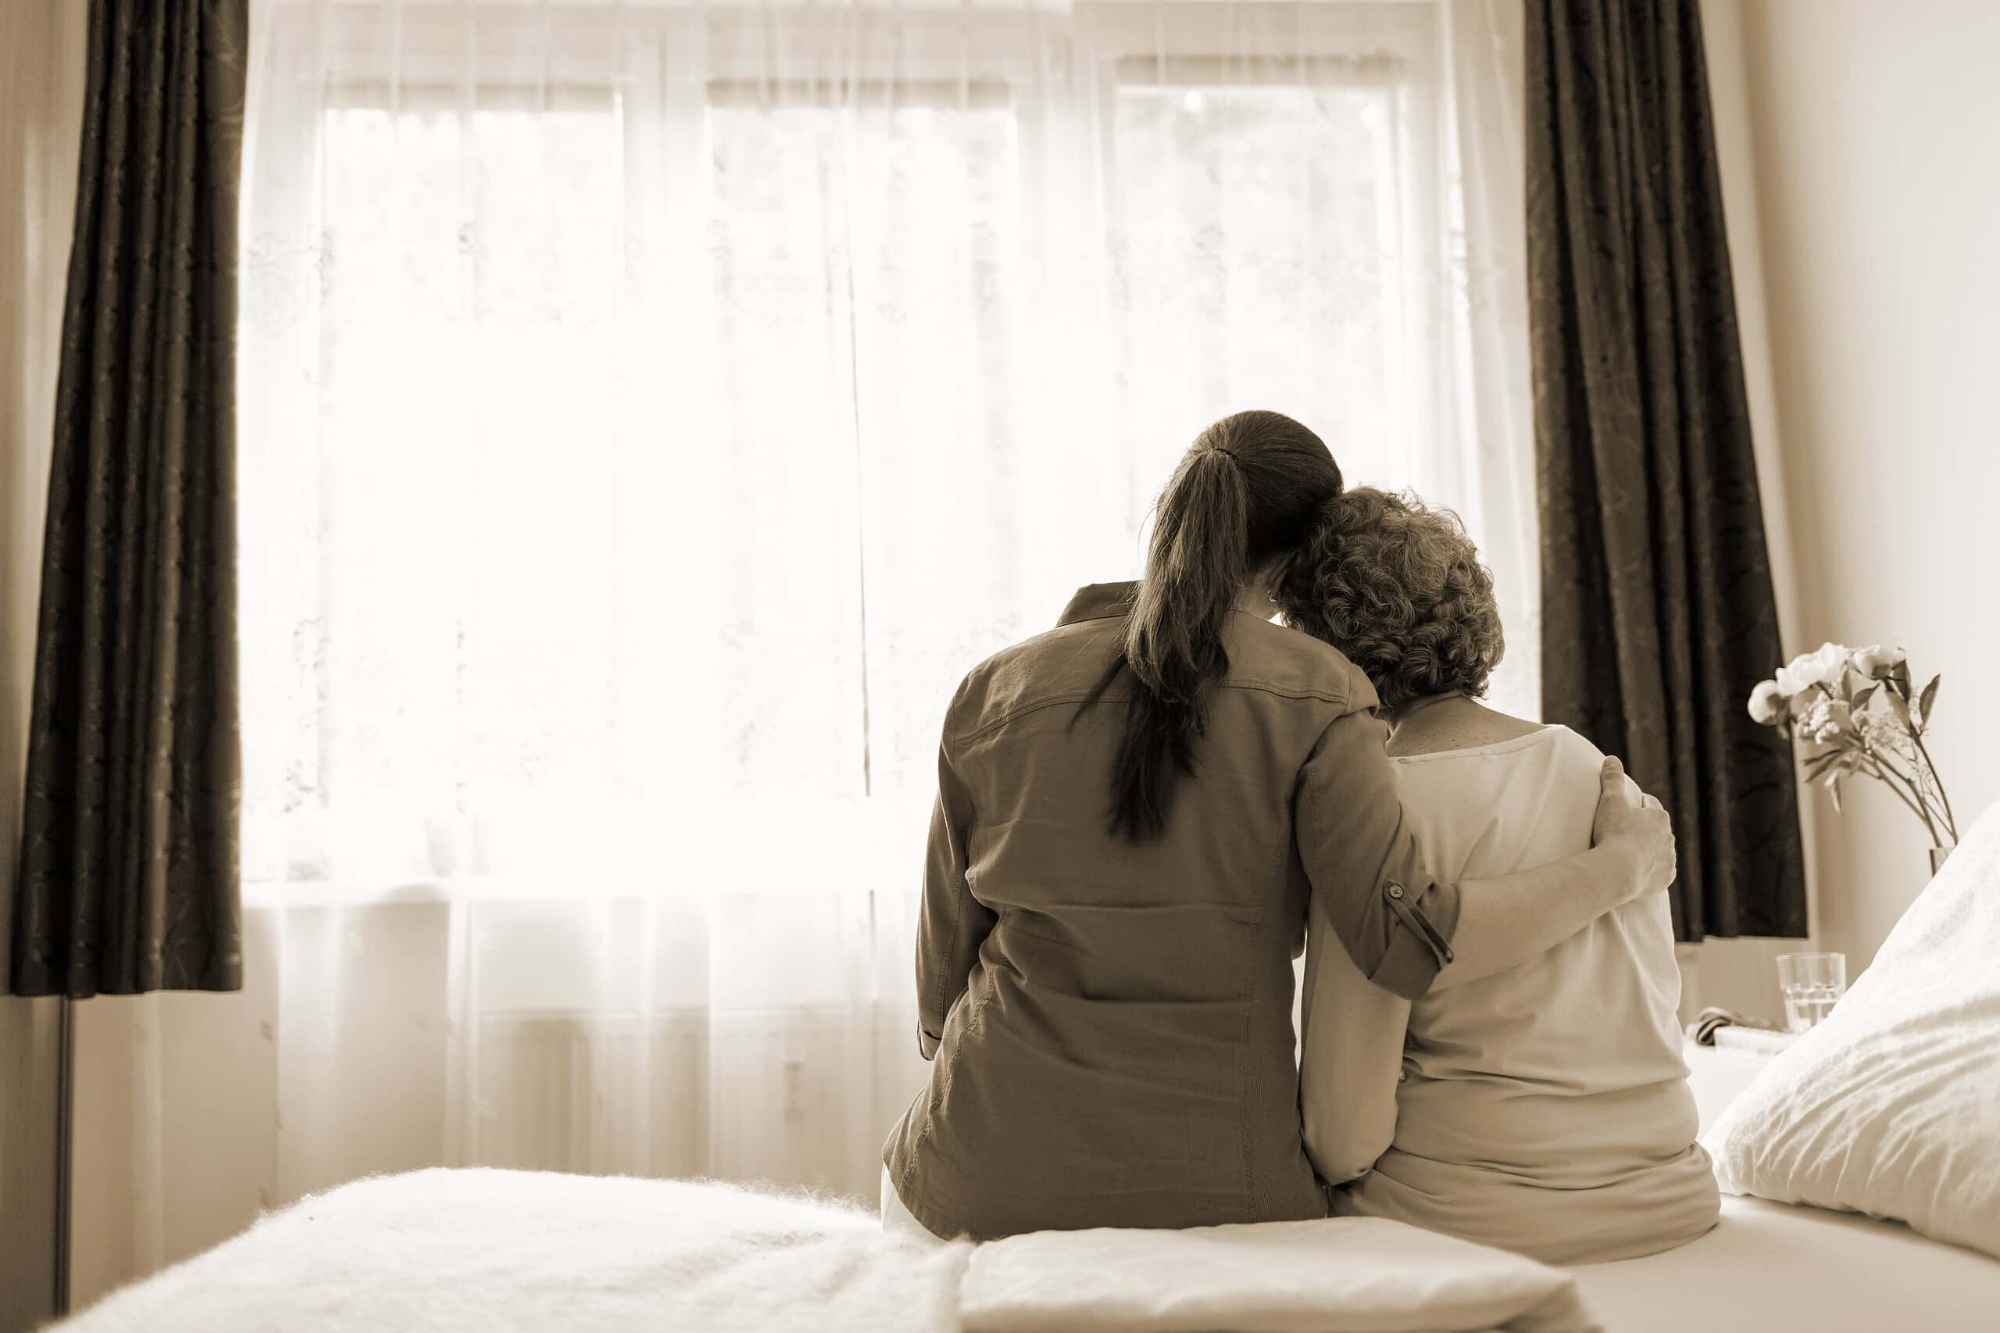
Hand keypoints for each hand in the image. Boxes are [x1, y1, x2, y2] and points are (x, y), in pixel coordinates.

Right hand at [1590, 757, 1675, 901]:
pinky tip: (1641, 872)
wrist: (1618, 872)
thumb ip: (1612, 779)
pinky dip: (1653, 871)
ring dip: (1650, 850)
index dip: (1640, 804)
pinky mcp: (1665, 879)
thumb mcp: (1610, 801)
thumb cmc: (1614, 834)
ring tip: (1632, 854)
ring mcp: (1668, 859)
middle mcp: (1668, 837)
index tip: (1630, 806)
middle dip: (1646, 828)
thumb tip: (1612, 758)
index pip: (1651, 804)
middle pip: (1658, 829)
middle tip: (1627, 831)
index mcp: (1658, 817)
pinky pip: (1661, 872)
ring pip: (1661, 851)